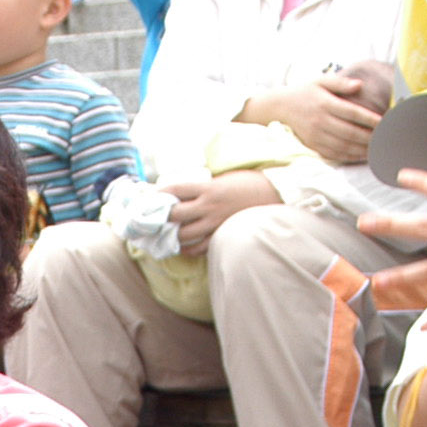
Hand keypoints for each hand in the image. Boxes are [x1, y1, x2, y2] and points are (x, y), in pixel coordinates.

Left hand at [165, 169, 280, 250]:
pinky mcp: (222, 236)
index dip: (160, 192)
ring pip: (184, 235)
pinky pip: (200, 248)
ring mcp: (216, 224)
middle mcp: (209, 206)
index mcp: (209, 187)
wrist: (274, 195)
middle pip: (175, 215)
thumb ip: (204, 186)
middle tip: (154, 217)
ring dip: (171, 235)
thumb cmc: (249, 182)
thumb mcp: (224, 177)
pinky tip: (181, 247)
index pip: (176, 189)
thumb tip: (184, 193)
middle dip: (162, 216)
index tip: (152, 195)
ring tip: (164, 234)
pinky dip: (188, 249)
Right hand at [249, 72, 384, 166]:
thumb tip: (359, 85)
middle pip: (350, 132)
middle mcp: (320, 121)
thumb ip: (341, 83)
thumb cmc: (305, 91)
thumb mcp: (321, 81)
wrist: (281, 107)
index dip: (369, 119)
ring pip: (343, 146)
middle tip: (385, 138)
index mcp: (324, 103)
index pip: (351, 113)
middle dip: (369, 137)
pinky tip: (362, 155)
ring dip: (362, 149)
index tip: (384, 122)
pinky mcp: (313, 145)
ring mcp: (316, 135)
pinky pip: (335, 154)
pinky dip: (350, 156)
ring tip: (377, 148)